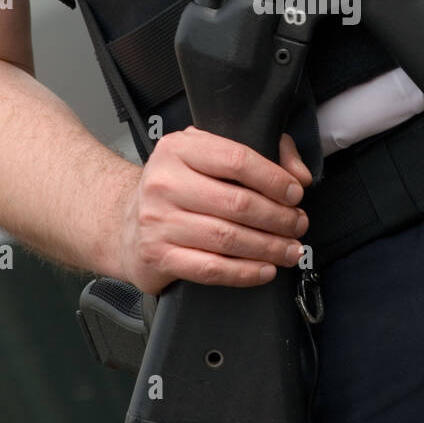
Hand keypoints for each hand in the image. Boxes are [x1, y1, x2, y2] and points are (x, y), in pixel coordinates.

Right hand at [119, 129, 311, 294]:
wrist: (124, 223)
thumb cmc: (175, 188)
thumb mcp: (207, 156)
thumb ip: (258, 153)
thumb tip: (299, 173)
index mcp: (178, 149)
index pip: (236, 160)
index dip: (274, 179)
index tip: (295, 193)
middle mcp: (164, 183)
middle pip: (237, 203)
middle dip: (278, 218)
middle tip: (298, 224)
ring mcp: (158, 221)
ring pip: (227, 238)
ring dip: (268, 247)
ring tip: (290, 249)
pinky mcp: (158, 256)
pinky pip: (211, 268)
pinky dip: (244, 272)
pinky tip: (265, 270)